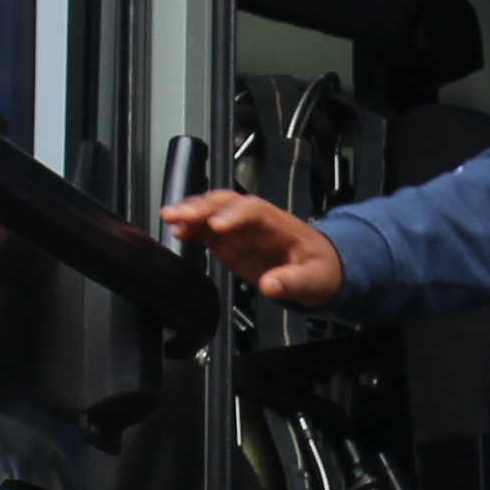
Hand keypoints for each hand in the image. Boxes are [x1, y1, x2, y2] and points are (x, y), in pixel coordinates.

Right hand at [157, 188, 341, 305]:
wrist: (317, 268)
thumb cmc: (319, 268)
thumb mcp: (315, 280)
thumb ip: (293, 282)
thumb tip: (271, 285)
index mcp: (278, 223)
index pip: (254, 210)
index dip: (234, 215)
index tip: (218, 226)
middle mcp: (255, 220)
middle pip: (227, 203)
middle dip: (203, 207)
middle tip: (182, 216)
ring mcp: (240, 228)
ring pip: (213, 210)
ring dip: (191, 212)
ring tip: (170, 218)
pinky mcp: (228, 240)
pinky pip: (206, 228)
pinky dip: (190, 227)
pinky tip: (175, 229)